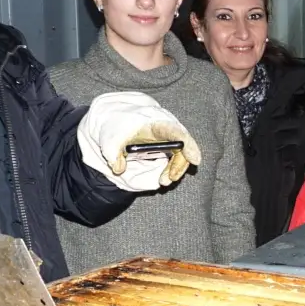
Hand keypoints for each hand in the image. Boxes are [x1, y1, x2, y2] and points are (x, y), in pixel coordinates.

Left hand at [78, 92, 201, 190]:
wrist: (117, 123)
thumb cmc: (116, 128)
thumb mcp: (109, 139)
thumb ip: (112, 153)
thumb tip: (119, 168)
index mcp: (155, 123)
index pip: (176, 132)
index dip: (188, 145)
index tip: (195, 160)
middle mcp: (166, 130)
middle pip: (182, 146)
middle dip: (179, 165)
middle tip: (167, 180)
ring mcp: (169, 139)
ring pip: (181, 155)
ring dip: (175, 170)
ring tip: (163, 181)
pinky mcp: (167, 147)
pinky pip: (176, 159)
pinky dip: (172, 170)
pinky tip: (163, 177)